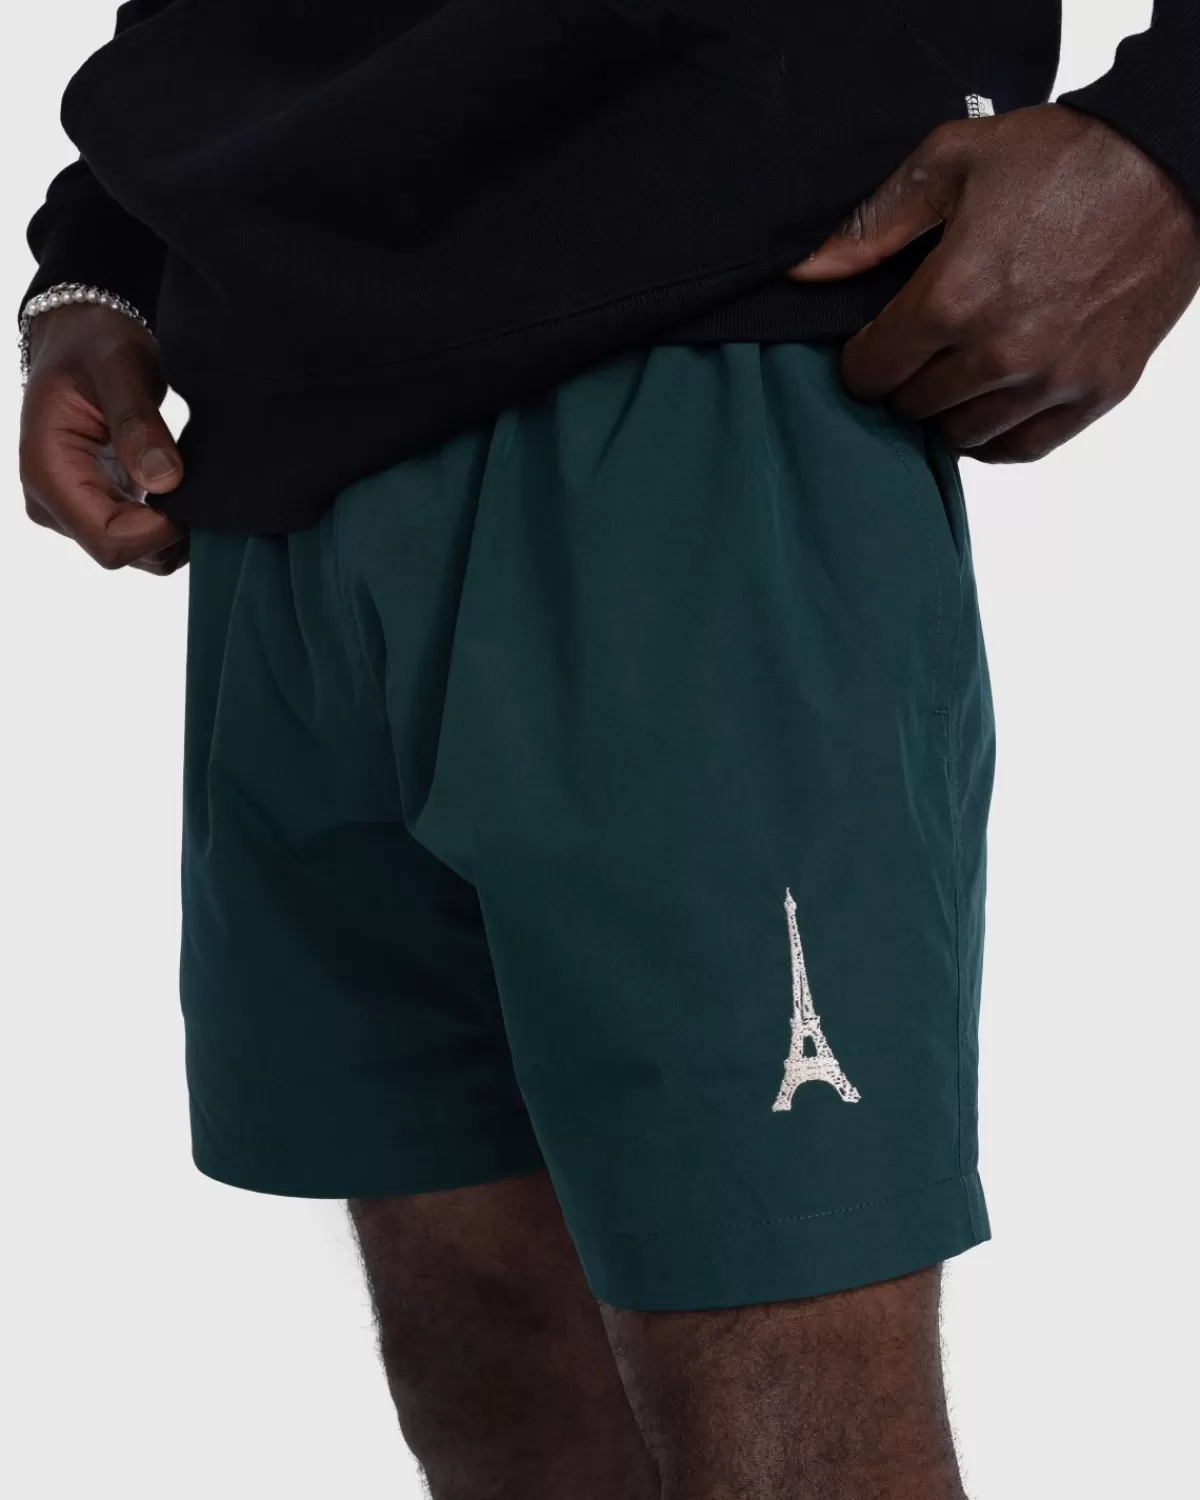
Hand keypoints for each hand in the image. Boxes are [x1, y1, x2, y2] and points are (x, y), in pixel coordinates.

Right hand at [20, 303, 186, 571]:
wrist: (82, 338)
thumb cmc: (94, 345)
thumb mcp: (119, 368)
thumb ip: (139, 423)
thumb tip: (164, 480)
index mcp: (48, 473)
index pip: (109, 540)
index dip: (159, 531)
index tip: (192, 494)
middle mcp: (54, 504)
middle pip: (124, 553)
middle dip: (170, 530)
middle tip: (202, 486)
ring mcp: (74, 511)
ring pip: (136, 553)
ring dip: (173, 529)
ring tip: (192, 482)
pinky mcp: (97, 508)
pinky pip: (139, 537)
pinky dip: (169, 522)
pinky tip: (184, 488)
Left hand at [790, 104, 1199, 461]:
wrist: (1168, 164)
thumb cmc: (1061, 158)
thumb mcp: (951, 163)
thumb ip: (871, 225)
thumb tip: (805, 272)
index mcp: (953, 299)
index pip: (869, 374)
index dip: (861, 360)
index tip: (874, 344)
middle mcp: (1000, 352)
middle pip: (911, 408)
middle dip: (903, 382)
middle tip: (918, 351)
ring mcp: (1051, 380)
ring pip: (961, 436)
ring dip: (948, 409)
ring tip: (957, 370)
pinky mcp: (1095, 393)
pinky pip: (1020, 448)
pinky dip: (996, 434)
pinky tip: (991, 401)